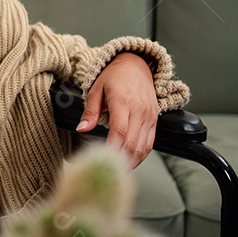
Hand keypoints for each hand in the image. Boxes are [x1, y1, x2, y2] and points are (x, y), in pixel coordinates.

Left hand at [77, 52, 157, 167]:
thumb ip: (90, 111)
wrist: (136, 64)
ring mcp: (149, 116)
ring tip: (118, 171)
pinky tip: (130, 161)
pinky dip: (140, 155)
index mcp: (123, 101)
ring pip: (143, 147)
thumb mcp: (96, 89)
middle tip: (108, 172)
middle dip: (120, 161)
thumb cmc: (114, 76)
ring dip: (131, 162)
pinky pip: (150, 143)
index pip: (119, 131)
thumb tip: (82, 129)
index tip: (102, 160)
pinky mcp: (155, 120)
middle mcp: (139, 110)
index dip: (112, 149)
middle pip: (132, 143)